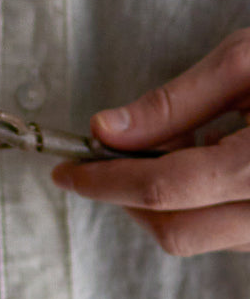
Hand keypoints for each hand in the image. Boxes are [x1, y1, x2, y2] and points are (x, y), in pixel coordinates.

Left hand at [50, 29, 249, 254]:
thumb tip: (105, 130)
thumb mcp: (248, 61)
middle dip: (128, 198)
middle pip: (175, 230)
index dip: (102, 182)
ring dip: (169, 201)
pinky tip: (216, 161)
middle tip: (109, 156)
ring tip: (182, 144)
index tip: (67, 171)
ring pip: (204, 237)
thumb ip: (175, 103)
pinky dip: (205, 205)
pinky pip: (234, 234)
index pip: (162, 190)